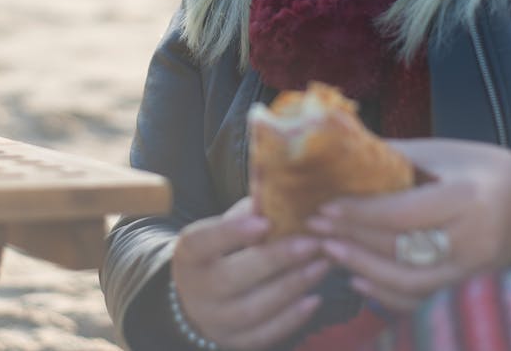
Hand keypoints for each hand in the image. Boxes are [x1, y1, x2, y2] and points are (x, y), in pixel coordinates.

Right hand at [171, 197, 331, 349]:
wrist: (201, 298)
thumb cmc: (222, 251)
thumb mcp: (226, 226)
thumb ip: (250, 209)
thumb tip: (279, 177)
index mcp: (189, 253)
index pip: (203, 242)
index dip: (231, 233)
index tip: (264, 221)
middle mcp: (196, 290)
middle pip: (231, 279)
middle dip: (275, 260)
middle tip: (311, 243)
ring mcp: (214, 320)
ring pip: (252, 309)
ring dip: (291, 286)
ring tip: (321, 265)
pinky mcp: (234, 342)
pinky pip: (264, 334)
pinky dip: (291, 318)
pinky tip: (314, 297)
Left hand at [307, 138, 510, 312]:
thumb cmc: (483, 169)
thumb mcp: (442, 152)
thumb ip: (393, 155)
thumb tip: (339, 148)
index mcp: (465, 196)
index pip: (401, 213)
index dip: (358, 214)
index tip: (323, 209)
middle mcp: (473, 238)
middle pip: (402, 249)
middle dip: (352, 240)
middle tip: (316, 230)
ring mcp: (475, 270)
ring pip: (410, 282)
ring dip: (365, 270)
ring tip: (331, 253)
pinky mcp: (471, 288)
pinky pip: (424, 300)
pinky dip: (389, 294)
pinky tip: (360, 280)